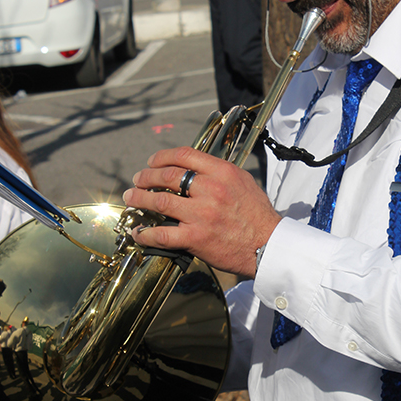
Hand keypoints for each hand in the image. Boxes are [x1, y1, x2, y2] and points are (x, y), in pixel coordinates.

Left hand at [122, 146, 280, 277]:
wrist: (268, 245)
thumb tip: (196, 169)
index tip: (152, 162)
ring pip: (159, 202)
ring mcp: (201, 214)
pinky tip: (138, 232)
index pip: (184, 155)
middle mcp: (210, 190)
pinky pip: (162, 234)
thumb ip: (219, 173)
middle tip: (138, 180)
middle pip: (167, 176)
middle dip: (146, 176)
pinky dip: (145, 233)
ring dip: (140, 199)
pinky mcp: (195, 238)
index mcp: (222, 173)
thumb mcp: (243, 182)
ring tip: (132, 199)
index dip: (162, 157)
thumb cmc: (257, 215)